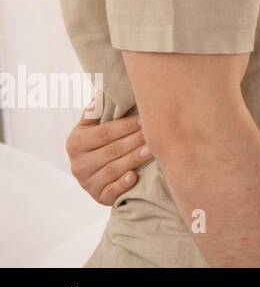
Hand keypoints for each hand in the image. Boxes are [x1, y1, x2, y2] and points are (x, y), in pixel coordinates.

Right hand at [66, 90, 150, 205]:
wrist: (97, 172)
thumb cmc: (101, 140)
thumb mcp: (92, 125)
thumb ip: (97, 109)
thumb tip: (103, 88)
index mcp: (76, 142)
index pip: (104, 133)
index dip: (126, 126)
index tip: (146, 118)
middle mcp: (78, 164)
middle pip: (112, 150)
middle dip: (135, 141)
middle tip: (156, 133)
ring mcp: (87, 183)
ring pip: (114, 169)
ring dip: (134, 159)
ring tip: (152, 150)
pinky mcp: (99, 197)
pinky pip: (112, 192)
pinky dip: (123, 184)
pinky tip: (134, 176)